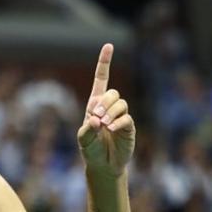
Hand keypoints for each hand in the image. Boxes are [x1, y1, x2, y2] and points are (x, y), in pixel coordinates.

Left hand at [77, 43, 135, 175]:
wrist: (103, 165)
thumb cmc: (90, 149)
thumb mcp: (83, 139)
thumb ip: (86, 130)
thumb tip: (96, 120)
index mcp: (95, 104)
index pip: (101, 79)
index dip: (104, 63)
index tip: (109, 45)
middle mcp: (109, 108)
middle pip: (112, 92)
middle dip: (104, 103)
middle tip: (96, 118)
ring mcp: (120, 116)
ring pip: (120, 103)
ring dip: (110, 113)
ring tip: (103, 126)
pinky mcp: (128, 127)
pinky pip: (126, 118)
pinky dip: (118, 122)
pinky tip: (111, 130)